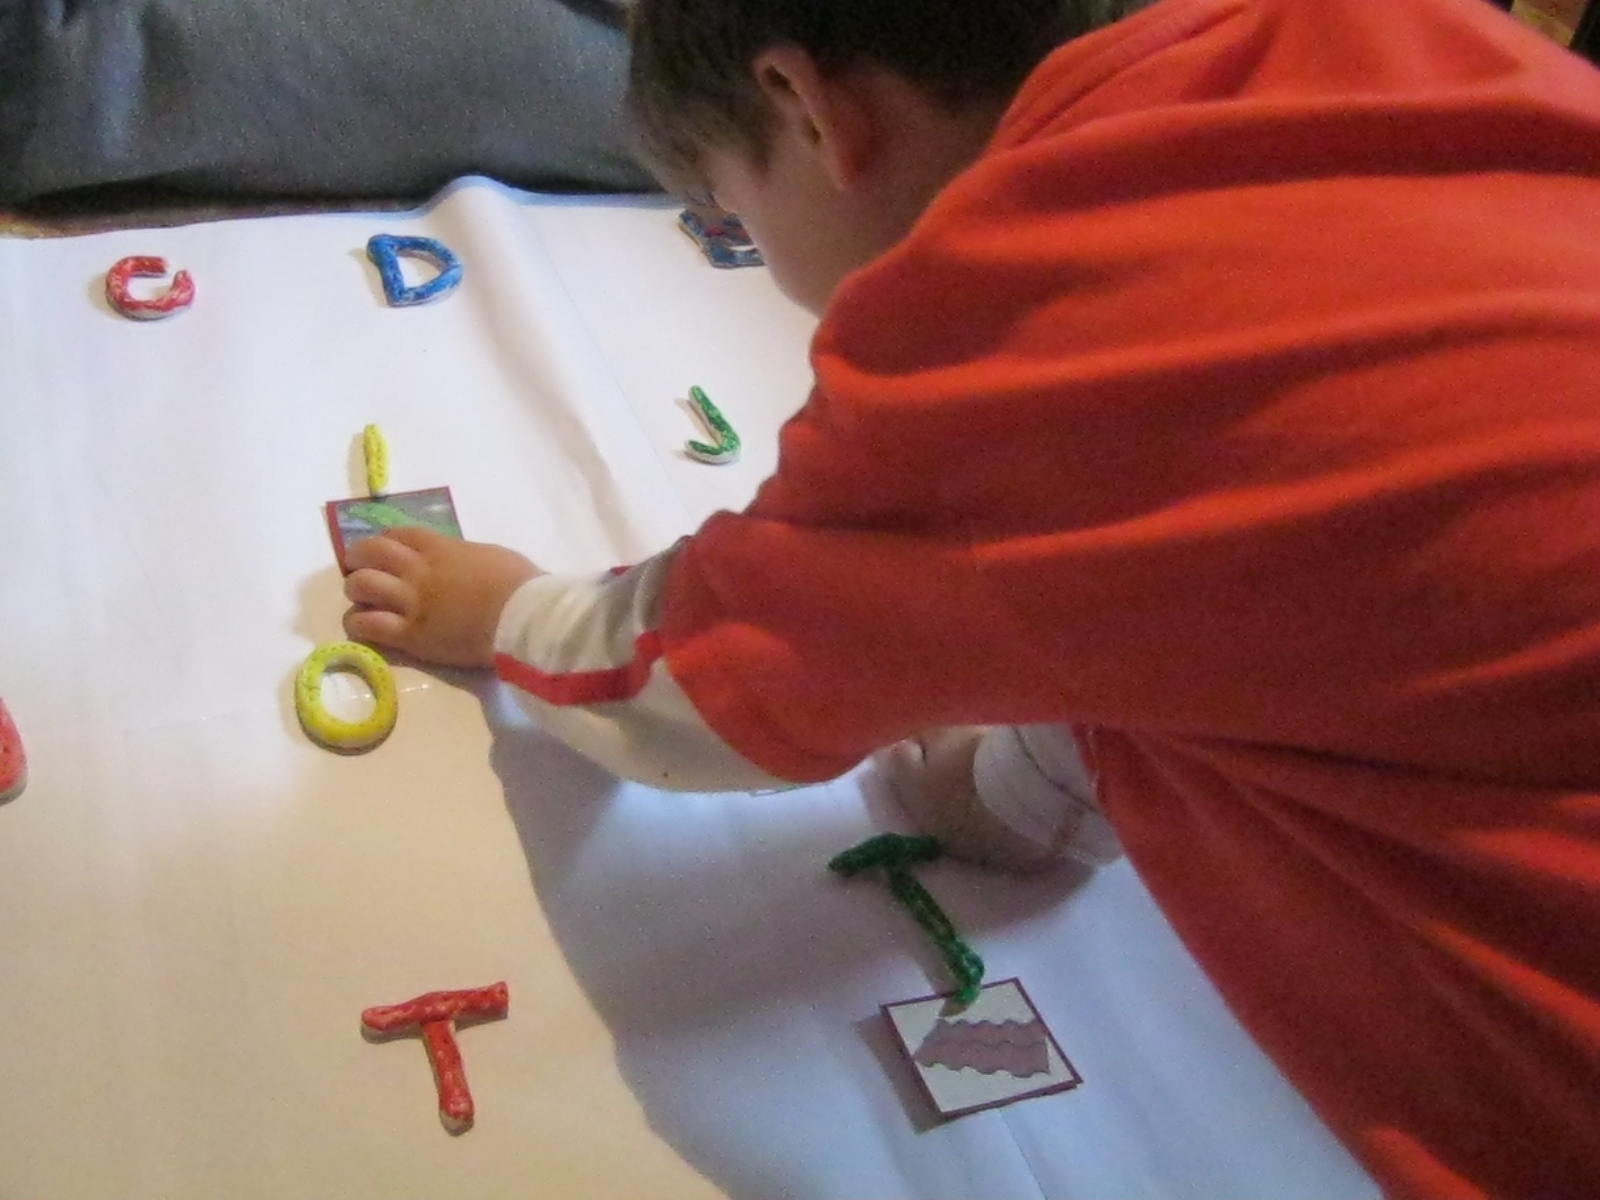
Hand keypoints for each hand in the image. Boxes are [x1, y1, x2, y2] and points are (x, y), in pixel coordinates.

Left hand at [342, 527, 540, 667]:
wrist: (524, 617)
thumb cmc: (520, 584)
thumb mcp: (490, 555)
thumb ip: (464, 557)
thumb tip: (459, 564)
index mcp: (440, 547)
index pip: (398, 534)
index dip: (382, 540)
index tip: (379, 550)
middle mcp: (419, 570)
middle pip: (370, 554)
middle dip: (357, 560)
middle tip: (357, 572)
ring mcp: (412, 602)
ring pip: (362, 587)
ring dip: (356, 592)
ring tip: (360, 602)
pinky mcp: (412, 635)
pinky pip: (369, 626)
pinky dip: (359, 624)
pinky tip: (362, 627)